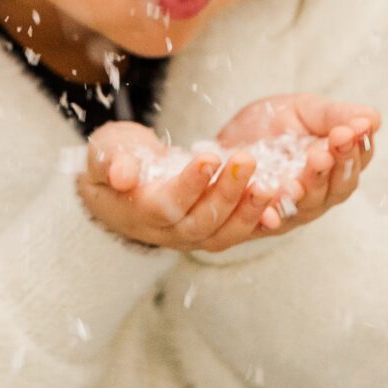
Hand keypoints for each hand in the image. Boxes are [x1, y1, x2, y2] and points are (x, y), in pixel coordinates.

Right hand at [78, 125, 284, 253]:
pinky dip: (261, 217)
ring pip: (225, 233)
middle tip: (247, 159)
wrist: (122, 181)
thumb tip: (120, 174)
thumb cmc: (113, 160)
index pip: (166, 205)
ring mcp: (193, 235)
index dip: (188, 185)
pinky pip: (240, 231)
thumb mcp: (104, 153)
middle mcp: (167, 232)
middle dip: (226, 193)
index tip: (208, 157)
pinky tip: (283, 197)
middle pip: (201, 222)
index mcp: (139, 212)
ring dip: (249, 209)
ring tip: (271, 182)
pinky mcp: (214, 229)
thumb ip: (110, 161)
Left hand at [214, 95, 380, 230]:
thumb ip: (337, 115)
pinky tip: (269, 212)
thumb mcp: (305, 110)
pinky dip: (272, 217)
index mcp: (338, 164)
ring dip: (309, 187)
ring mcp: (297, 209)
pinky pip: (272, 222)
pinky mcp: (265, 222)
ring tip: (304, 173)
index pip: (358, 159)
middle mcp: (323, 191)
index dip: (356, 146)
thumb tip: (373, 119)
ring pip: (310, 202)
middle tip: (327, 150)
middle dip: (336, 165)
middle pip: (339, 185)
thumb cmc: (273, 125)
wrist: (225, 144)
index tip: (350, 130)